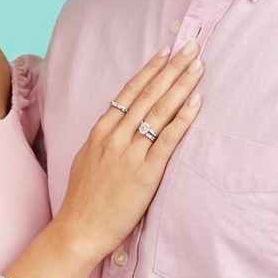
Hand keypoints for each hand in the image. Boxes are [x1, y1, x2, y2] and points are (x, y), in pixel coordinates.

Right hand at [55, 40, 202, 259]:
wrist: (79, 229)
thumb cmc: (83, 199)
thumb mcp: (86, 159)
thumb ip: (104, 140)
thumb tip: (118, 126)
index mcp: (100, 131)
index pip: (129, 92)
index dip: (149, 70)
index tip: (165, 51)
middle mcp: (115, 136)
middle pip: (148, 94)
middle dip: (172, 68)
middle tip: (191, 47)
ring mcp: (130, 153)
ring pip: (160, 110)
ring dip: (181, 85)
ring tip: (198, 66)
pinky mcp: (146, 173)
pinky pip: (168, 139)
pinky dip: (183, 118)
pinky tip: (196, 101)